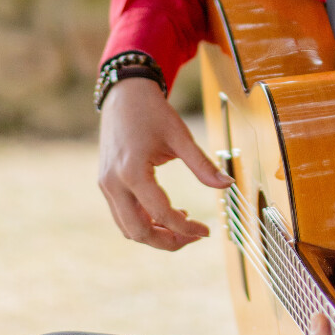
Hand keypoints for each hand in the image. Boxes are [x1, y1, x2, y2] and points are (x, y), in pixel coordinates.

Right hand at [95, 78, 227, 249]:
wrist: (124, 93)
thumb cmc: (152, 112)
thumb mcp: (180, 136)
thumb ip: (203, 165)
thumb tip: (227, 185)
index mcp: (132, 172)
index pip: (161, 214)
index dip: (187, 228)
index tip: (206, 230)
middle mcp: (113, 183)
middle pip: (138, 231)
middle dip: (168, 241)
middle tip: (194, 236)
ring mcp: (106, 185)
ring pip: (127, 228)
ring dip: (154, 234)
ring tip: (181, 224)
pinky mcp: (106, 183)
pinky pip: (122, 215)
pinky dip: (143, 222)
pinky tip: (165, 212)